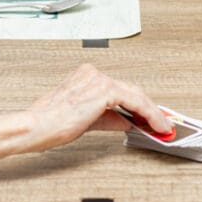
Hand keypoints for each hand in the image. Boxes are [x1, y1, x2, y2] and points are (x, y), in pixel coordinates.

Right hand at [24, 64, 167, 148]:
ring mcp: (99, 80)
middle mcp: (93, 74)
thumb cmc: (52, 123)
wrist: (38, 126)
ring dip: (152, 112)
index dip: (139, 105)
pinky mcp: (105, 90)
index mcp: (86, 77)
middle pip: (131, 90)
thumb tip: (127, 121)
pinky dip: (149, 114)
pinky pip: (135, 102)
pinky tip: (155, 124)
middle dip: (149, 108)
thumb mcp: (87, 120)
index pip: (120, 89)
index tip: (150, 117)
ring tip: (162, 126)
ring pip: (136, 95)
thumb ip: (109, 118)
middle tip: (162, 122)